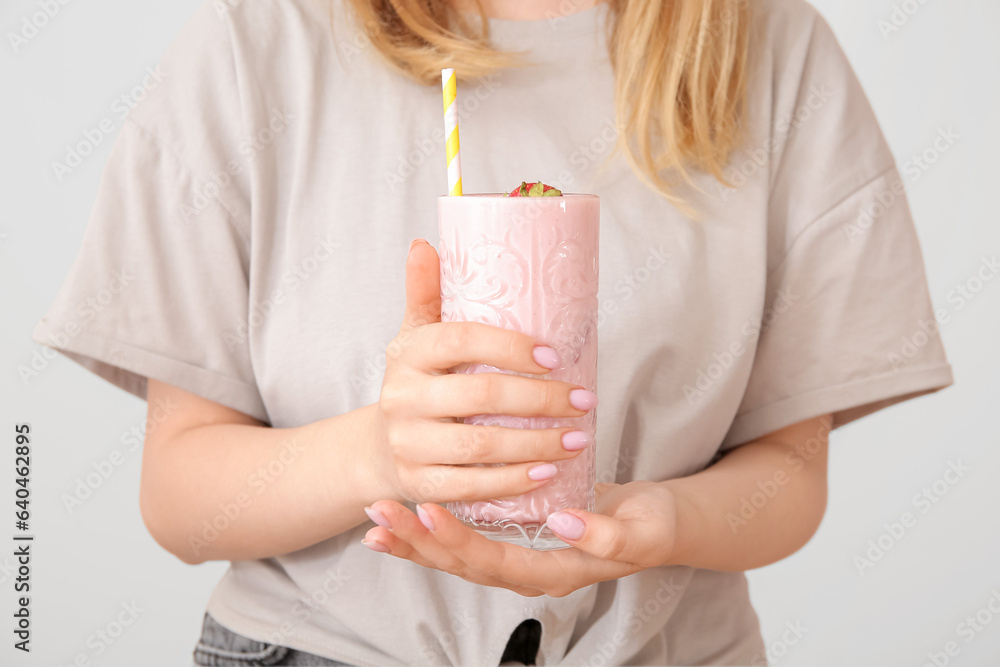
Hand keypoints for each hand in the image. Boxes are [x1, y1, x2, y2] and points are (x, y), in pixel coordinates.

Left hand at [360, 481, 677, 596]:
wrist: (656, 525)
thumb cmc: (652, 526)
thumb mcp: (643, 530)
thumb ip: (608, 535)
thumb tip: (564, 524)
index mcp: (554, 572)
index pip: (496, 562)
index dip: (459, 540)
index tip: (427, 511)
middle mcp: (527, 572)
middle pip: (463, 564)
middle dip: (418, 541)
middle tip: (381, 513)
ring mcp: (517, 558)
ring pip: (456, 557)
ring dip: (414, 539)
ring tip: (376, 520)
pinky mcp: (512, 538)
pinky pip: (465, 539)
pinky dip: (430, 532)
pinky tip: (404, 518)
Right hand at [364, 238, 598, 505]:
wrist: (378, 447)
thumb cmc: (417, 384)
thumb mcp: (416, 337)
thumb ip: (426, 294)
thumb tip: (424, 243)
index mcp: (409, 353)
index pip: (462, 341)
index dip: (511, 347)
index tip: (555, 356)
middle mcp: (402, 398)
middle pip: (479, 396)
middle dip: (540, 400)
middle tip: (584, 401)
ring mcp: (408, 444)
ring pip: (480, 446)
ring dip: (537, 444)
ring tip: (577, 438)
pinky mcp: (418, 485)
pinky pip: (471, 488)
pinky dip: (513, 482)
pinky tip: (547, 474)